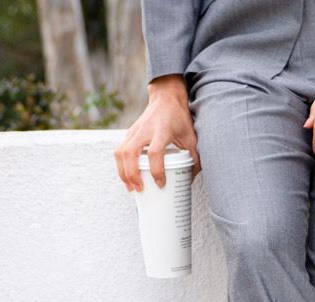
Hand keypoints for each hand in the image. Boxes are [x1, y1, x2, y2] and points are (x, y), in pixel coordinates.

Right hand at [114, 75, 199, 191]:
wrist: (166, 98)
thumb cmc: (180, 119)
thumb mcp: (192, 138)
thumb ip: (194, 158)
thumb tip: (189, 179)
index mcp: (162, 131)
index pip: (155, 153)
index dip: (157, 170)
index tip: (161, 184)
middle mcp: (144, 131)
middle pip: (130, 154)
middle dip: (132, 174)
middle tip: (140, 190)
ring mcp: (134, 131)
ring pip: (120, 153)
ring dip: (123, 172)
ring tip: (131, 187)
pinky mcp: (129, 133)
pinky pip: (120, 151)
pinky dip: (121, 165)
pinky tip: (127, 177)